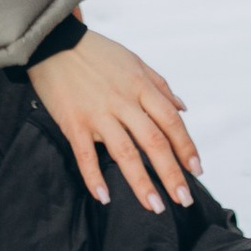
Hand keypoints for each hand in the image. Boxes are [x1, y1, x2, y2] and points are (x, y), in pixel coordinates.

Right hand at [27, 28, 199, 211]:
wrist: (53, 43)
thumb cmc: (97, 52)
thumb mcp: (134, 61)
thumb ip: (160, 86)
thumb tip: (183, 108)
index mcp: (140, 86)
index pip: (171, 121)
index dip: (186, 147)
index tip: (197, 170)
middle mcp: (123, 101)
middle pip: (153, 141)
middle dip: (171, 173)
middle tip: (183, 200)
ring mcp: (97, 113)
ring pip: (125, 152)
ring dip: (141, 182)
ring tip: (155, 206)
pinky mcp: (73, 122)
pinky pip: (85, 154)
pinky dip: (94, 177)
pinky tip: (104, 197)